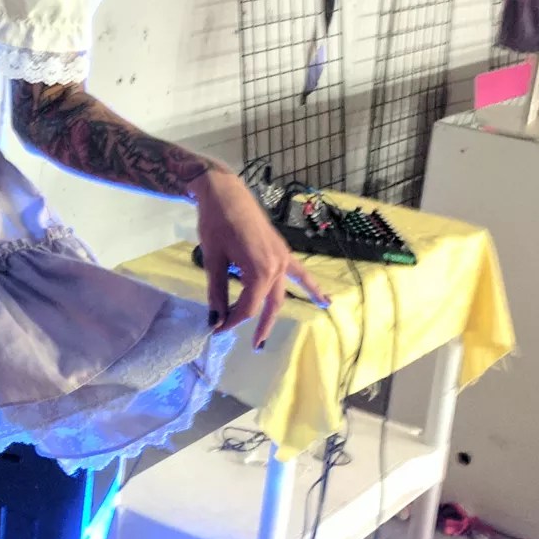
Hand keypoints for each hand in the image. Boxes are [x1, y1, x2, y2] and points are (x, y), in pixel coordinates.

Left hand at [193, 167, 325, 347]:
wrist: (225, 193)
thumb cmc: (215, 223)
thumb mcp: (212, 260)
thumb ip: (216, 292)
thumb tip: (214, 319)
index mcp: (259, 270)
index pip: (248, 307)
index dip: (231, 321)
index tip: (214, 328)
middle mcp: (277, 267)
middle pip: (267, 304)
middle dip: (256, 326)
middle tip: (248, 345)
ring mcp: (283, 258)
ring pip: (282, 294)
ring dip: (275, 314)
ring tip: (265, 336)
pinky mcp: (282, 251)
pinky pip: (299, 274)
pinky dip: (312, 288)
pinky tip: (325, 302)